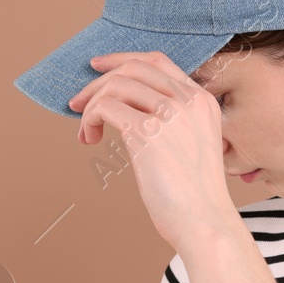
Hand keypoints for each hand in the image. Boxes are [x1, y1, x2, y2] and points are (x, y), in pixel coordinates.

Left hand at [68, 51, 238, 249]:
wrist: (205, 222)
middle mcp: (188, 101)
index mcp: (201, 101)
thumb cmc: (194, 197)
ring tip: (86, 131)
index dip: (122, 60)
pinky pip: (106, 107)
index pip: (157, 61)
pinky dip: (89, 119)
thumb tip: (124, 112)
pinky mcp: (148, 132)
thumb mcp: (191, 146)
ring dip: (90, 104)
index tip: (98, 68)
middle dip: (98, 81)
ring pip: (116, 84)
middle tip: (78, 102)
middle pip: (133, 67)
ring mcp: (170, 114)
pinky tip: (89, 139)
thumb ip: (170, 123)